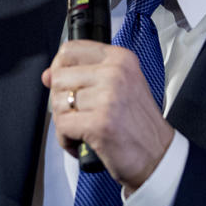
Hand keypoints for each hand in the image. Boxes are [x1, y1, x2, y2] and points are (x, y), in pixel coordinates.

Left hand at [42, 40, 173, 193]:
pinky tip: (81, 141)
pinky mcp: (100, 123)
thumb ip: (84, 75)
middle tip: (78, 114)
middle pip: (59, 77)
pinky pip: (62, 126)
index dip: (59, 68)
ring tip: (82, 128)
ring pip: (58, 102)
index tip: (65, 83)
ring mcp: (108, 98)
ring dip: (64, 121)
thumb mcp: (120, 87)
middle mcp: (115, 73)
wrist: (158, 156)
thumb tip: (47, 75)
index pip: (70, 50)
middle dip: (61, 100)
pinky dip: (66, 139)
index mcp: (120, 59)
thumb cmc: (138, 124)